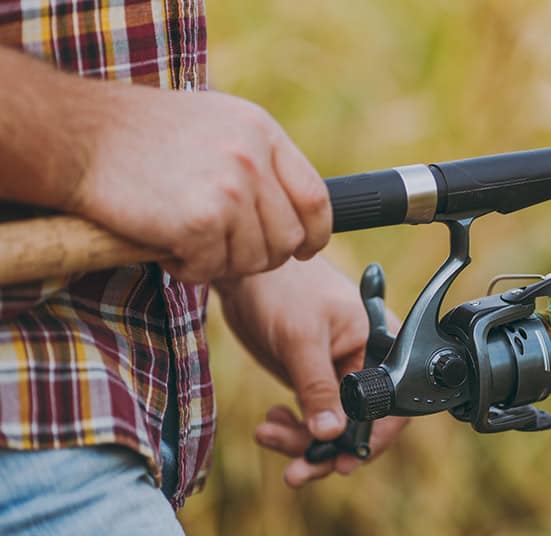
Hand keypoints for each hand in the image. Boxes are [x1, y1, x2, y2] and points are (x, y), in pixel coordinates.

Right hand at [71, 85, 330, 281]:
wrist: (76, 133)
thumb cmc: (141, 133)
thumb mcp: (218, 125)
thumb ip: (259, 160)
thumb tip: (294, 211)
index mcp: (264, 133)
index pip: (316, 199)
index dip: (314, 235)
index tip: (303, 250)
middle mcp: (254, 159)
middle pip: (287, 238)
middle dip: (261, 257)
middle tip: (223, 251)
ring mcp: (230, 189)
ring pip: (254, 260)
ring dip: (222, 264)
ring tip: (189, 243)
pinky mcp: (199, 221)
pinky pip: (214, 269)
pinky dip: (190, 269)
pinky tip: (167, 249)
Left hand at [216, 256, 406, 485]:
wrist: (244, 275)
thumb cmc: (282, 288)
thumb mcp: (301, 340)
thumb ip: (318, 387)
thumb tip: (330, 434)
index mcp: (381, 344)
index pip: (390, 406)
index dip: (368, 439)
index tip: (342, 463)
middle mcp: (366, 363)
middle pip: (360, 425)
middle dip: (327, 450)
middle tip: (297, 470)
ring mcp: (339, 374)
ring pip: (332, 428)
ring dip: (302, 442)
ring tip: (268, 435)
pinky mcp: (315, 381)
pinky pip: (312, 419)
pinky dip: (292, 429)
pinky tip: (270, 424)